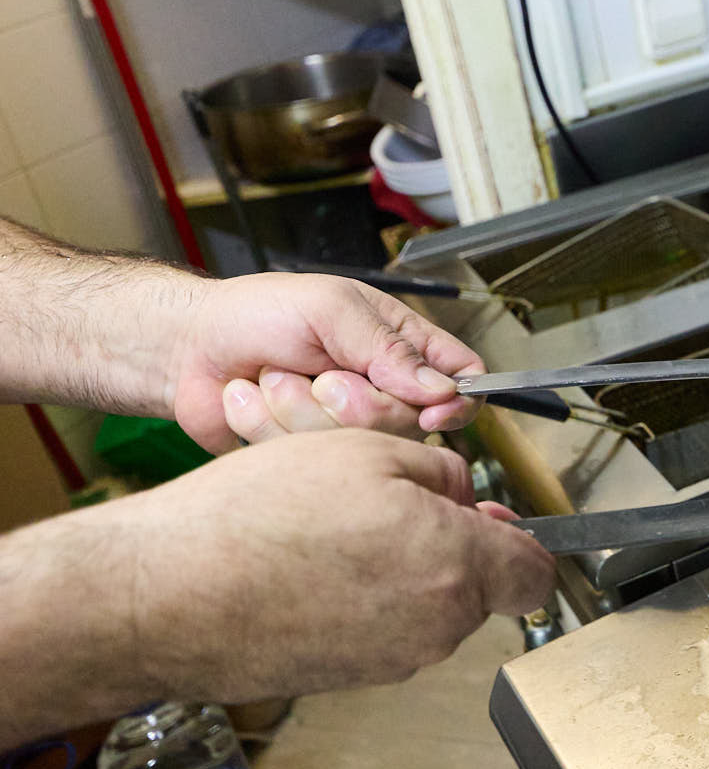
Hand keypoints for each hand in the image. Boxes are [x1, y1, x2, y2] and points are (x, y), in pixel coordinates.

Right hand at [109, 429, 554, 702]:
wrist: (164, 596)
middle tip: (389, 503)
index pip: (537, 573)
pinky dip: (361, 600)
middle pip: (479, 586)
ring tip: (334, 531)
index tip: (498, 519)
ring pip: (427, 608)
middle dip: (450, 544)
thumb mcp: (366, 450)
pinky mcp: (349, 678)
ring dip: (401, 570)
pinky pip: (381, 631)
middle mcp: (436, 627)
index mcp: (457, 567)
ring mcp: (392, 661)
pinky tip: (310, 567)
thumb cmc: (257, 520)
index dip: (522, 539)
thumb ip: (440, 472)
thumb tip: (462, 492)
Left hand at [162, 272, 484, 451]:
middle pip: (408, 424)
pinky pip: (307, 459)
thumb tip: (442, 388)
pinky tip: (252, 401)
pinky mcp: (307, 456)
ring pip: (355, 445)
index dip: (458, 402)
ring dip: (299, 407)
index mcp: (399, 348)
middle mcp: (380, 392)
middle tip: (317, 373)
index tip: (433, 411)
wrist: (185, 347)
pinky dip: (267, 425)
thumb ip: (387, 346)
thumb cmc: (256, 313)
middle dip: (353, 401)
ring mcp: (344, 428)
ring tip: (273, 378)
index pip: (462, 379)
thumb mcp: (329, 309)